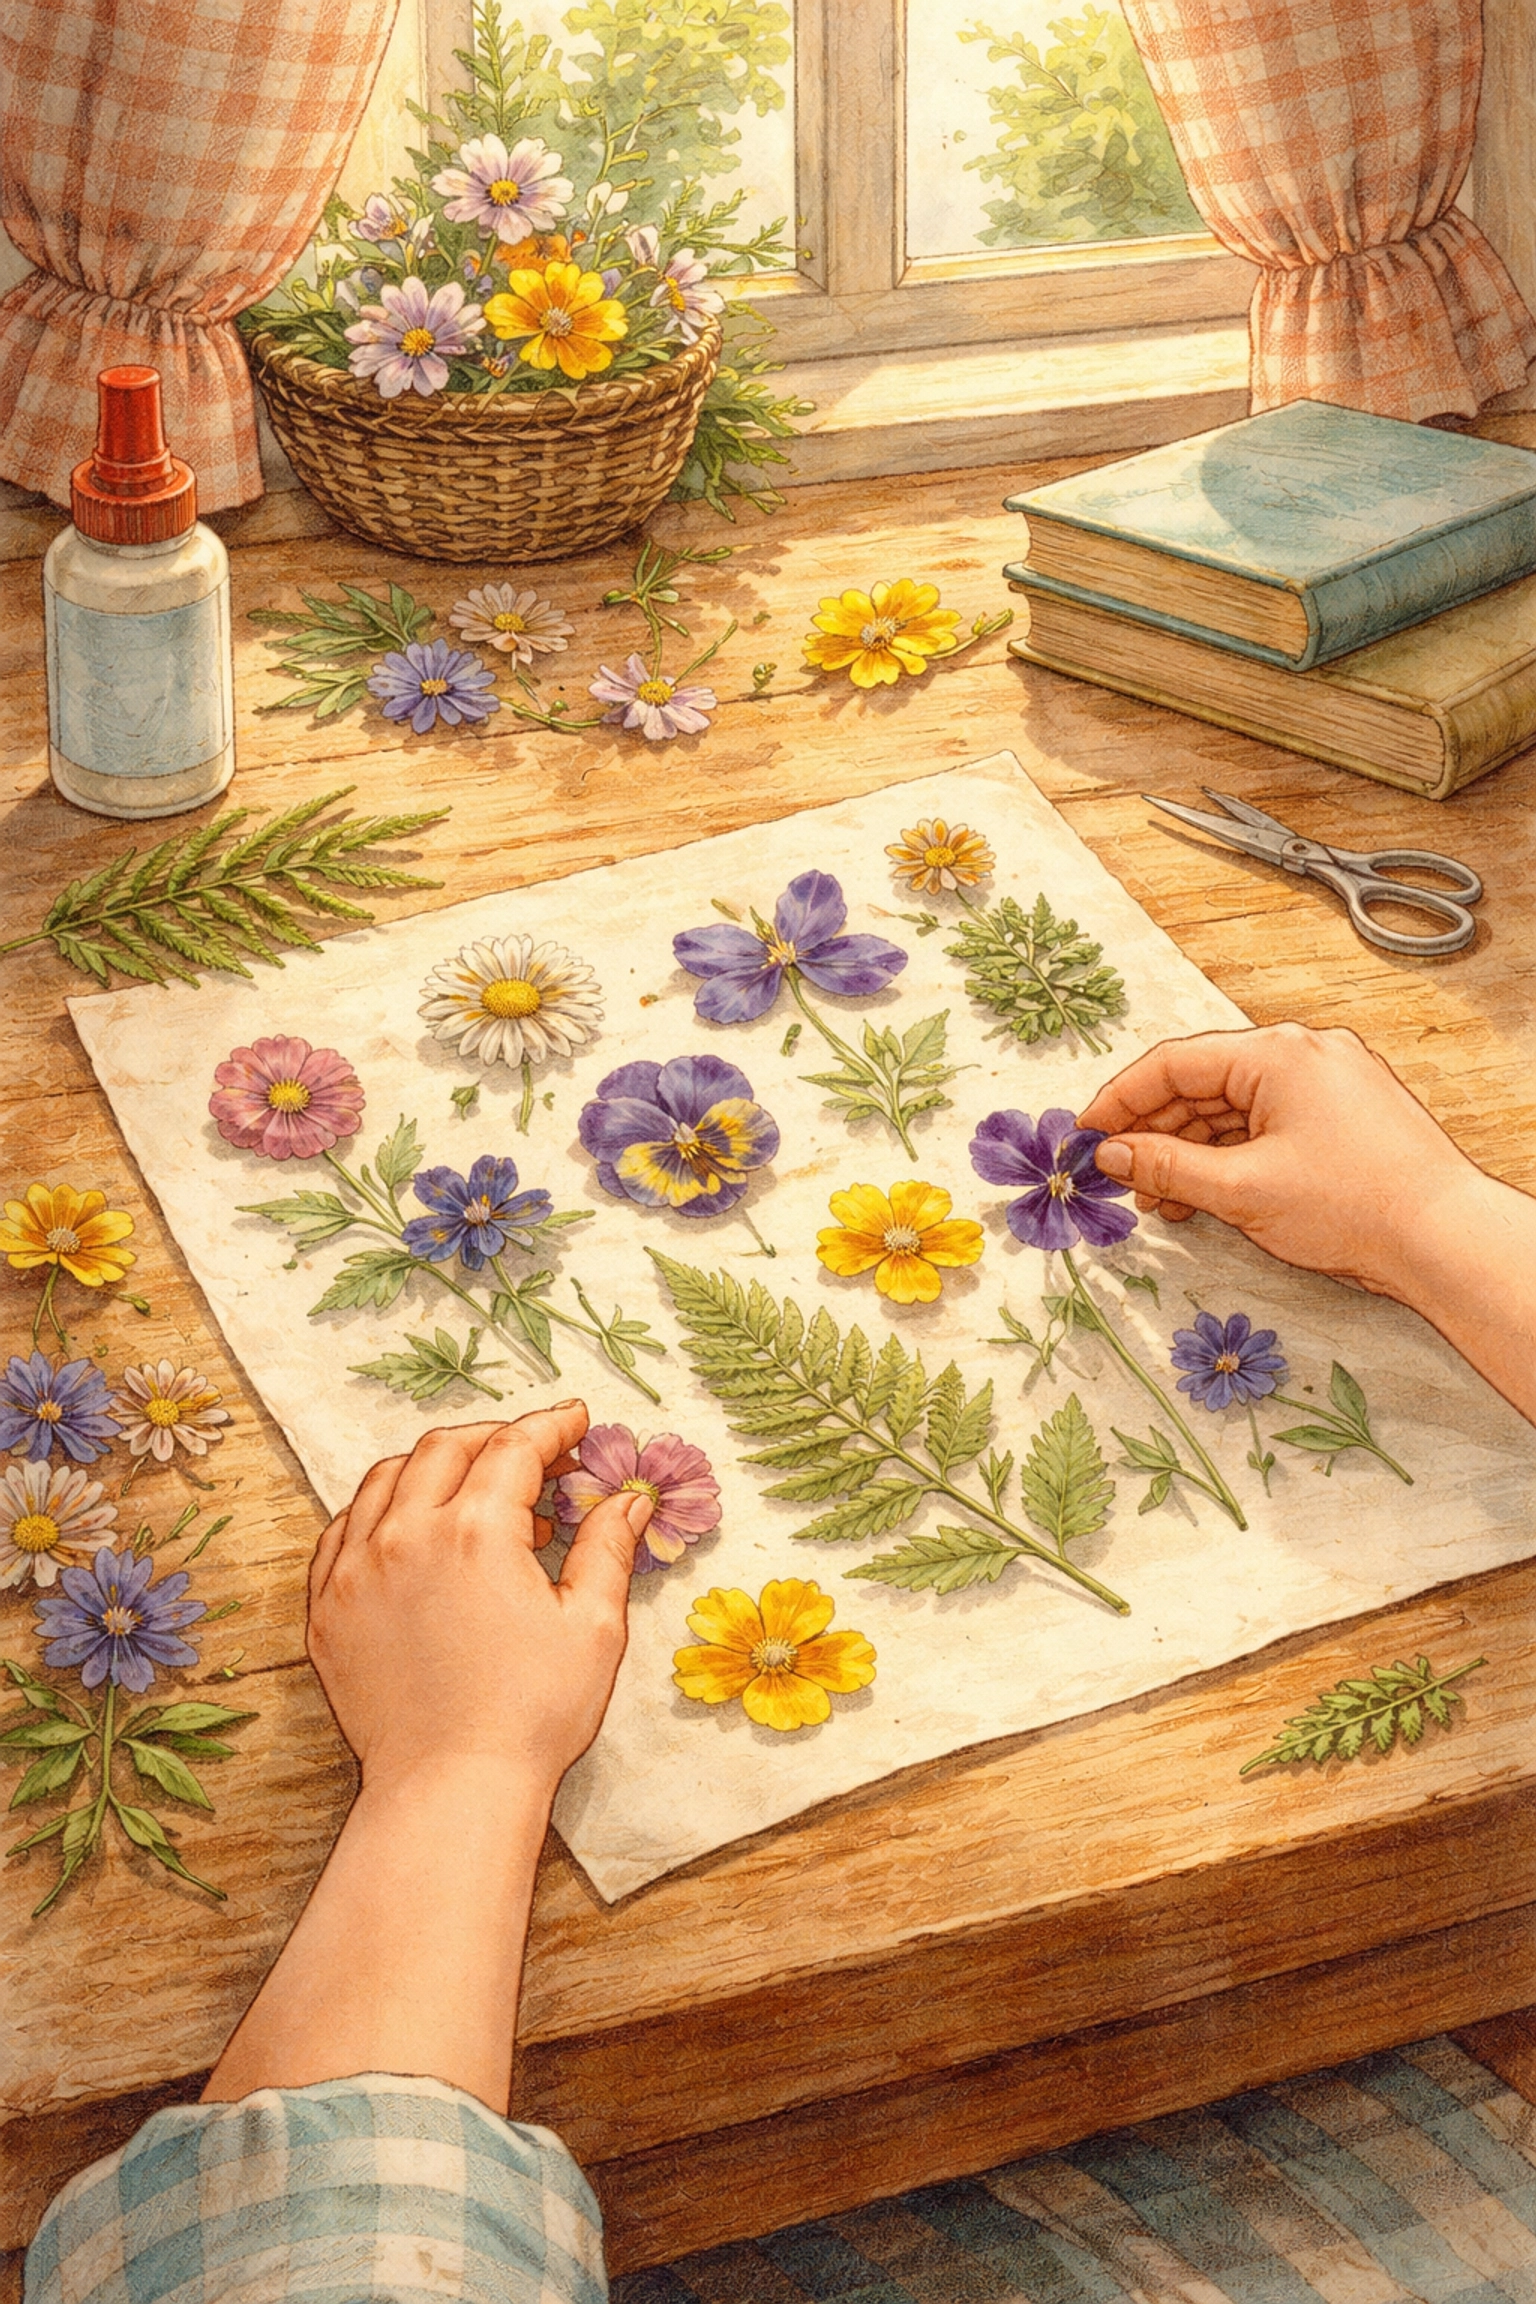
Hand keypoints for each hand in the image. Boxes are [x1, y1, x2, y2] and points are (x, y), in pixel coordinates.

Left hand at [307, 1403, 652, 1802]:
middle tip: (536, 1456)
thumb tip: (627, 1499)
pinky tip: (412, 1530)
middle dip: (496, 1438)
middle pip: (446, 1448)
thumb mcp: (592, 1626)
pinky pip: (344, 1529)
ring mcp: (355, 1570)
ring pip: (386, 1478)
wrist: (450, 1789)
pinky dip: (381, 1510)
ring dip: (434, 1466)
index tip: (574, 1421)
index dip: (550, 1426)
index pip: (514, 1448)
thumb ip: (606, 1548)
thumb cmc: (530, 1716)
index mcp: (474, 1532)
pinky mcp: (327, 1608)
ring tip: (475, 1489)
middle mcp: (405, 1536)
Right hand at [1076, 1022, 1478, 1299]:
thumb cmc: (1355, 1206)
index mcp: (1278, 1053)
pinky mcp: (1343, 1117)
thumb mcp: (1242, 1190)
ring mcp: (1328, 1084)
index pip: (1174, 1064)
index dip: (1120, 1101)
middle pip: (1203, 1086)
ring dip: (1191, 1154)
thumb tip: (1110, 1154)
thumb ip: (1166, 1166)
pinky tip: (1205, 1197)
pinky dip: (1232, 1158)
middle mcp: (1304, 1054)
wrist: (1446, 1239)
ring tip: (1161, 1203)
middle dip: (1155, 1136)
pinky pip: (1268, 1126)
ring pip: (1234, 1110)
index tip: (1084, 1135)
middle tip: (1117, 1179)